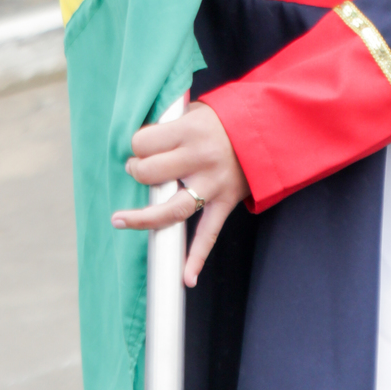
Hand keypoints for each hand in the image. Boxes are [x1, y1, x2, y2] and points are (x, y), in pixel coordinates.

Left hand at [112, 101, 248, 286]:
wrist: (269, 129)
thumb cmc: (227, 118)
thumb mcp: (197, 111)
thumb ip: (172, 126)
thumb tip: (143, 141)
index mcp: (190, 131)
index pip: (145, 142)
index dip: (137, 145)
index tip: (140, 146)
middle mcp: (199, 158)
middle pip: (151, 173)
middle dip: (136, 170)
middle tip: (137, 169)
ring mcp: (212, 184)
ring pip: (172, 209)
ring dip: (144, 217)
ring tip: (121, 219)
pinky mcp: (224, 202)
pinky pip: (209, 233)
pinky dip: (198, 257)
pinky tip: (187, 278)